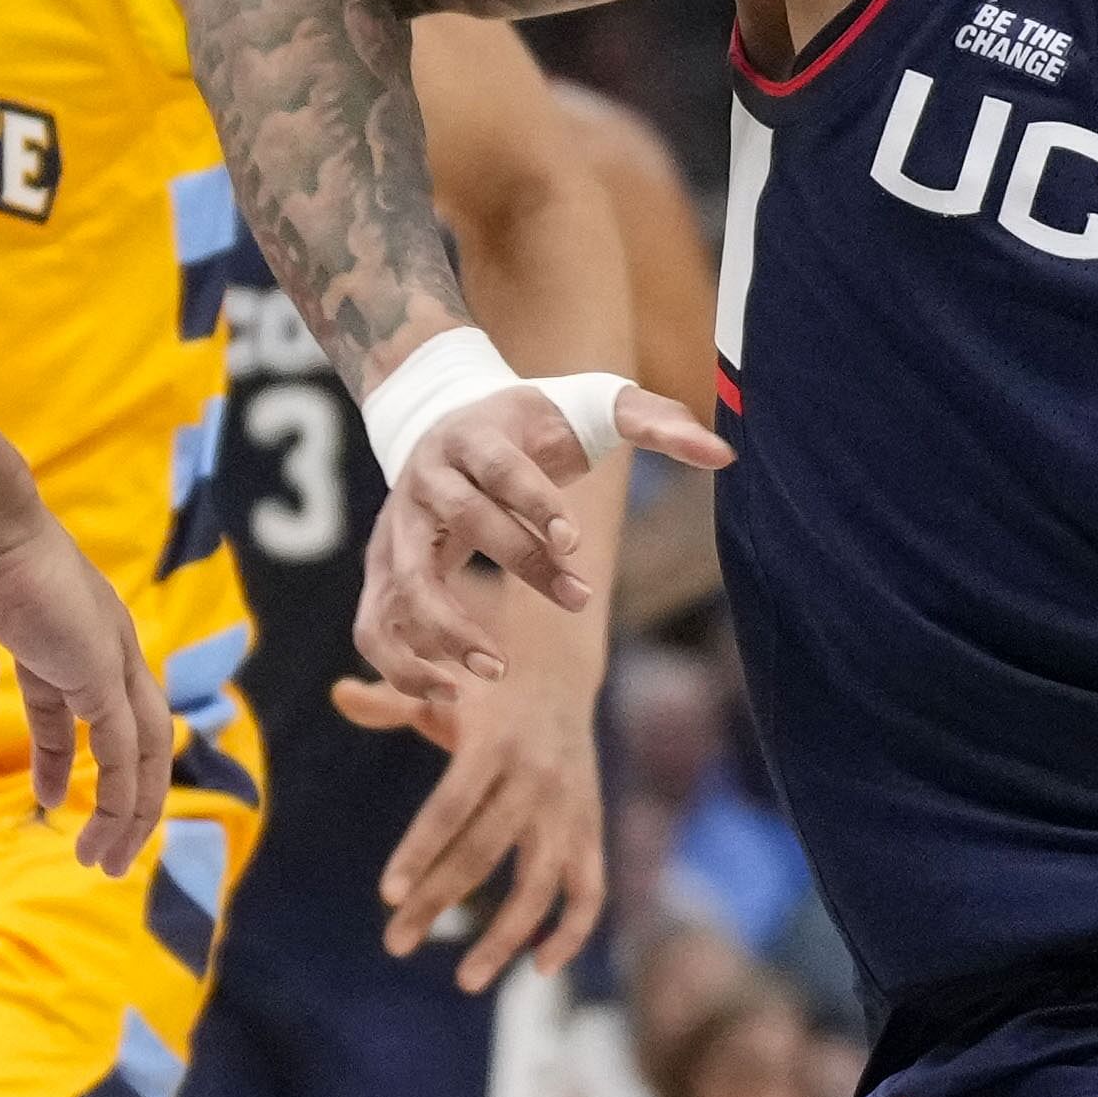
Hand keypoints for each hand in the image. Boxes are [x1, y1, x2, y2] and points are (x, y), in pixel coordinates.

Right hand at [0, 497, 165, 869]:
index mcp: (60, 633)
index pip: (78, 710)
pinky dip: (124, 797)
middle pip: (130, 735)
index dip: (63, 758)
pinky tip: (106, 835)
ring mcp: (107, 656)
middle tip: (102, 851)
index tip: (50, 799)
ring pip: (142, 750)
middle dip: (121, 797)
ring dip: (131, 812)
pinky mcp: (103, 671)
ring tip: (106, 863)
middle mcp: (98, 644)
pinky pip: (125, 749)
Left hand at [345, 597, 607, 989]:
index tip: (387, 897)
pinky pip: (590, 889)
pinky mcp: (590, 827)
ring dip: (506, 938)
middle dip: (437, 902)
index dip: (419, 851)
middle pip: (483, 852)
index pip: (451, 806)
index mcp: (493, 742)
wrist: (557, 668)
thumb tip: (339, 694)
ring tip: (465, 981)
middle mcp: (536, 777)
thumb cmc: (476, 686)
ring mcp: (568, 807)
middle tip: (394, 945)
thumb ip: (387, 701)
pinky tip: (538, 968)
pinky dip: (572, 932)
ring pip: (541, 884)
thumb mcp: (434, 684)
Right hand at [358, 374, 724, 697]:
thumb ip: (656, 422)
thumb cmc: (531, 422)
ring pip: (403, 583)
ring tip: (496, 670)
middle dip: (520, 562)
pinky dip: (399, 662)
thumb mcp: (591, 404)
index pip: (499, 469)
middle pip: (463, 521)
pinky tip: (449, 692)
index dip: (534, 504)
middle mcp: (426, 480)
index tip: (574, 541)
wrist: (444, 416)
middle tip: (579, 597)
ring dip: (444, 630)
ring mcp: (396, 527)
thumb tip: (725, 453)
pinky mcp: (382, 569)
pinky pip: (373, 624)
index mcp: (473, 436)